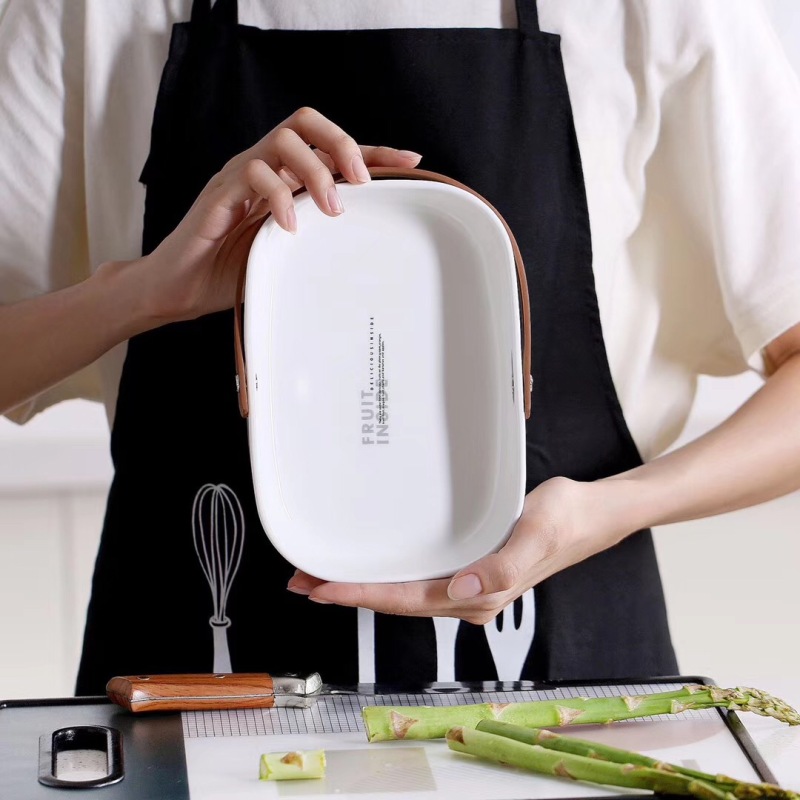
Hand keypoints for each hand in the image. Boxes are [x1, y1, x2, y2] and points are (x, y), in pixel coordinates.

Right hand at [117, 106, 421, 326]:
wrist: (178, 289)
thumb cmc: (232, 273)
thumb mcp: (288, 256)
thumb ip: (318, 241)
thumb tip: (368, 248)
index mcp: (284, 180)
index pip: (331, 150)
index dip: (373, 151)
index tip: (411, 162)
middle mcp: (263, 169)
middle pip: (305, 123)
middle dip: (342, 145)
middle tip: (362, 182)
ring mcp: (239, 177)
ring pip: (281, 141)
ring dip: (314, 170)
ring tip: (329, 209)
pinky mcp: (218, 195)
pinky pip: (252, 175)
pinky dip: (277, 196)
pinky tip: (289, 226)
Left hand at [287, 476, 635, 622]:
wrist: (592, 515)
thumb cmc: (568, 521)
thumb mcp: (539, 535)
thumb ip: (505, 566)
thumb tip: (462, 588)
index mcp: (481, 594)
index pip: (408, 600)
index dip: (362, 595)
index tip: (322, 587)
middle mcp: (469, 595)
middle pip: (397, 600)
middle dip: (349, 592)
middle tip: (302, 580)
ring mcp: (469, 583)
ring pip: (404, 589)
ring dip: (363, 583)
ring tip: (323, 574)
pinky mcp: (470, 565)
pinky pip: (420, 573)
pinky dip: (389, 570)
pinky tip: (372, 561)